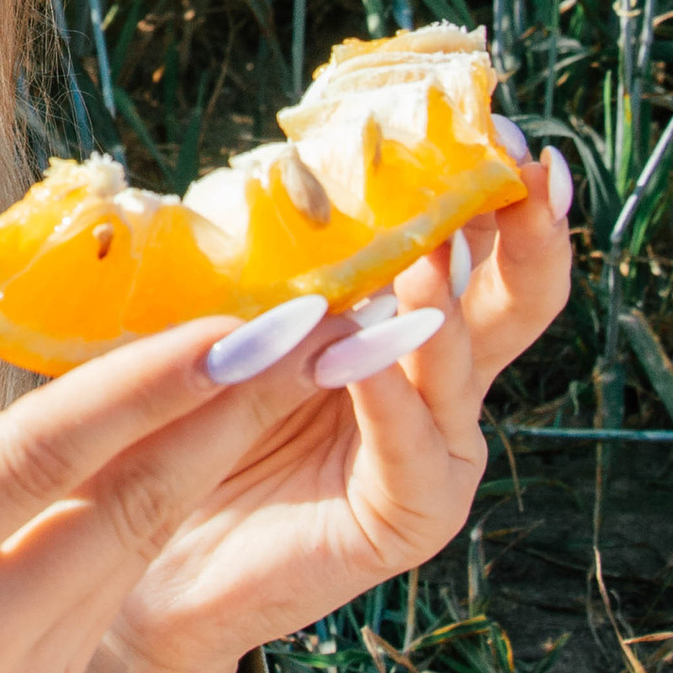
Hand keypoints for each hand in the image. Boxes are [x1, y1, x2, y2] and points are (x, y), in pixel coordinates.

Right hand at [0, 199, 264, 672]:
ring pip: (132, 553)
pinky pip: (107, 590)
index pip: (36, 462)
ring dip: (217, 454)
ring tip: (294, 362)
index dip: (141, 383)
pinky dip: (158, 505)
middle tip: (323, 327)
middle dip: (233, 414)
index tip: (235, 318)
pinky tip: (211, 431)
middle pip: (122, 513)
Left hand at [63, 162, 573, 672]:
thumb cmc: (187, 417)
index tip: (496, 121)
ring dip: (439, 307)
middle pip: (515, 299)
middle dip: (527, 231)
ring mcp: (429, 449)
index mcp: (399, 321)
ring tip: (418, 259)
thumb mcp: (225, 315)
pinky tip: (372, 359)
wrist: (145, 551)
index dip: (492, 186)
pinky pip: (416, 454)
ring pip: (461, 368)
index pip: (471, 245)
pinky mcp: (403, 516)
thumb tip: (282, 165)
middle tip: (524, 168)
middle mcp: (433, 381)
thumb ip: (263, 256)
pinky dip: (395, 402)